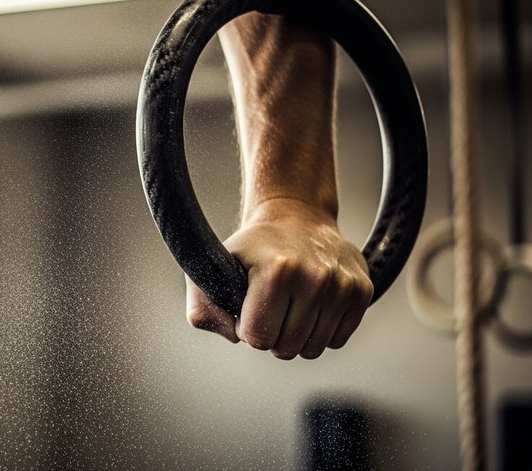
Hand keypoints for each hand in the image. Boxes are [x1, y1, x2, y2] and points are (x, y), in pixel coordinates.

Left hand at [185, 198, 372, 359]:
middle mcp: (315, 276)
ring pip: (312, 350)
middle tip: (268, 306)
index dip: (246, 327)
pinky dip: (320, 332)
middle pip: (285, 348)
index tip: (247, 307)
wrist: (296, 216)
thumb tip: (232, 336)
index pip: (256, 337)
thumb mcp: (214, 266)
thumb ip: (203, 307)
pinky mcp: (362, 291)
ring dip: (296, 336)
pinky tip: (310, 305)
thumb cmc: (253, 247)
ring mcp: (342, 285)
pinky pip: (335, 341)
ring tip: (288, 306)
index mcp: (276, 269)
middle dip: (271, 334)